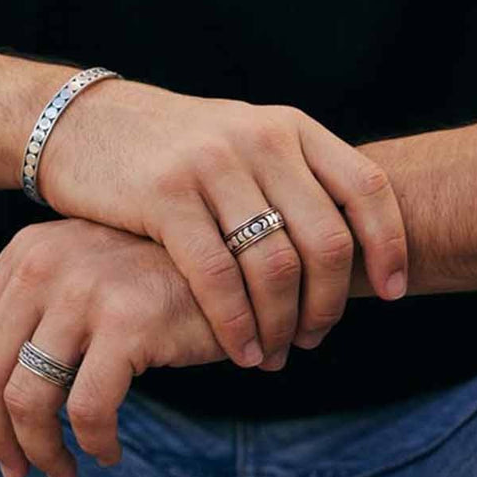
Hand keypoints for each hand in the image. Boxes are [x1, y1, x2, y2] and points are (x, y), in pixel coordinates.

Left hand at [0, 218, 225, 476]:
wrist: (233, 260)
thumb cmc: (153, 280)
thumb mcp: (82, 276)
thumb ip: (35, 315)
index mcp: (27, 252)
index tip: (0, 437)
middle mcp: (46, 262)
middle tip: (20, 470)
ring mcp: (85, 288)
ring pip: (28, 398)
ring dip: (42, 451)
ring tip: (63, 471)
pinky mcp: (129, 321)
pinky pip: (89, 409)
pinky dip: (93, 444)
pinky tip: (108, 452)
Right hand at [33, 78, 408, 370]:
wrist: (81, 123)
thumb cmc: (167, 148)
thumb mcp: (239, 141)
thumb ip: (289, 178)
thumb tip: (351, 250)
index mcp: (285, 125)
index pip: (366, 186)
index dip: (390, 246)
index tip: (394, 293)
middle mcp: (257, 138)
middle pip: (326, 240)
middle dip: (329, 304)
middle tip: (315, 339)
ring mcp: (210, 164)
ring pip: (275, 265)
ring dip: (283, 324)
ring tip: (275, 353)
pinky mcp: (164, 195)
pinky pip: (217, 276)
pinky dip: (236, 324)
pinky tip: (241, 350)